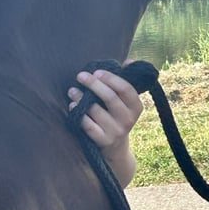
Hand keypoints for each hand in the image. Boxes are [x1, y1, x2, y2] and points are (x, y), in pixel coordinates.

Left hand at [68, 60, 142, 187]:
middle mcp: (128, 119)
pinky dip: (78, 113)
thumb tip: (129, 61)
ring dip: (81, 98)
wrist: (115, 149)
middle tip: (80, 76)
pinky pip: (88, 125)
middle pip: (110, 97)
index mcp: (136, 107)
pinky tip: (73, 106)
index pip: (126, 89)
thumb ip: (126, 81)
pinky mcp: (103, 141)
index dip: (111, 78)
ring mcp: (116, 131)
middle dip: (93, 84)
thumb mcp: (126, 102)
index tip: (97, 72)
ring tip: (72, 90)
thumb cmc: (118, 116)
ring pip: (95, 110)